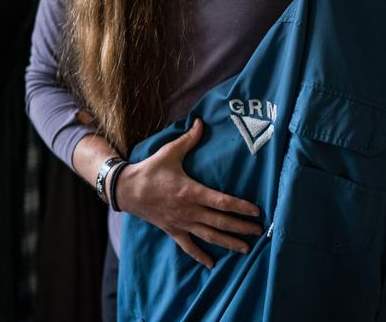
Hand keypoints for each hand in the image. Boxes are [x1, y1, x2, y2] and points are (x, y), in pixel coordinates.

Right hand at [114, 118, 263, 268]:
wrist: (126, 189)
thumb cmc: (150, 170)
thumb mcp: (170, 151)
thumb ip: (189, 139)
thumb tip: (201, 121)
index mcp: (191, 191)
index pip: (222, 202)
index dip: (241, 207)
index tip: (256, 211)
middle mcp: (189, 211)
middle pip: (221, 222)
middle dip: (241, 228)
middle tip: (259, 231)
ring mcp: (181, 223)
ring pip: (209, 236)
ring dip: (228, 243)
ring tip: (245, 248)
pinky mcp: (172, 230)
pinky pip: (188, 247)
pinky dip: (200, 256)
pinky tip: (212, 264)